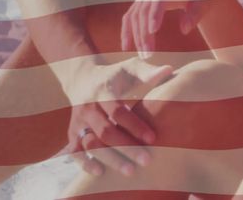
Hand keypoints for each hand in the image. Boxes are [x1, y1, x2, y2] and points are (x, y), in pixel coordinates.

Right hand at [62, 57, 173, 176]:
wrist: (83, 79)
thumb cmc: (115, 76)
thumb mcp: (129, 69)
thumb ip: (147, 71)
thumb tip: (169, 70)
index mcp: (103, 91)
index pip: (118, 111)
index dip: (135, 125)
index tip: (153, 138)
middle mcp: (88, 108)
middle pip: (105, 131)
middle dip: (126, 147)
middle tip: (147, 160)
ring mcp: (79, 121)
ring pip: (91, 144)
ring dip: (110, 159)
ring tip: (130, 172)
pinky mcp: (73, 133)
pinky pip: (75, 151)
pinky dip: (85, 163)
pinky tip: (101, 172)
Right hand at [121, 0, 228, 57]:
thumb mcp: (205, 3)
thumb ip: (196, 15)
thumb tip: (184, 29)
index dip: (154, 13)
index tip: (152, 32)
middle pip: (144, 8)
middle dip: (144, 32)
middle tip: (148, 54)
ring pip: (135, 13)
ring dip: (135, 35)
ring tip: (142, 54)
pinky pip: (131, 15)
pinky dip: (128, 30)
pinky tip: (126, 46)